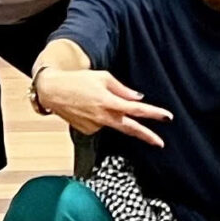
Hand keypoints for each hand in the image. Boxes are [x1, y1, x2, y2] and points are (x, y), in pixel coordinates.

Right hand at [35, 67, 172, 146]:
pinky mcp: (86, 131)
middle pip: (130, 128)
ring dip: (112, 115)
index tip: (166, 117)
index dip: (153, 113)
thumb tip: (138, 98)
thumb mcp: (103, 77)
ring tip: (95, 101)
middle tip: (160, 143)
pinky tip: (88, 109)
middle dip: (147, 136)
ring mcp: (94, 125)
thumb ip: (122, 89)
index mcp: (108, 101)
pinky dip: (100, 118)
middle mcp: (102, 116)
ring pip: (112, 123)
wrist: (52, 91)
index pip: (136, 109)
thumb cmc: (78, 80)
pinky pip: (100, 125)